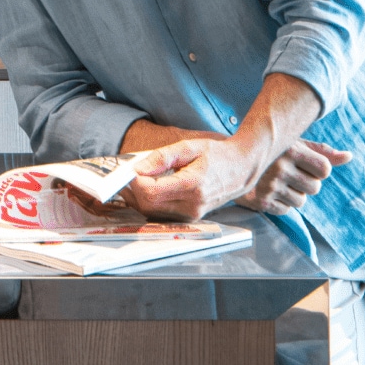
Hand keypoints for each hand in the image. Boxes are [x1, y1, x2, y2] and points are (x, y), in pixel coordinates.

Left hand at [121, 137, 262, 220]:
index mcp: (192, 185)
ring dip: (137, 198)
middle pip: (149, 204)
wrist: (241, 168)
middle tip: (123, 175)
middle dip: (131, 190)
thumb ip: (162, 157)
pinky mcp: (192, 217)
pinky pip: (162, 214)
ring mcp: (193, 214)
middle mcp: (193, 205)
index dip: (134, 183)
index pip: (151, 191)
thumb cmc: (216, 155)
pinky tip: (145, 189)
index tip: (125, 171)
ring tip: (131, 181)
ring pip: (153, 212)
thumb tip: (137, 168)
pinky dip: (149, 203)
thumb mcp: (188, 147)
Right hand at [235, 139, 352, 215]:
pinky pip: (286, 211)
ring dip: (292, 195)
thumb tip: (349, 157)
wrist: (233, 162)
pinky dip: (280, 204)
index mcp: (291, 150)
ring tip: (277, 183)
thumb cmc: (272, 154)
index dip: (317, 170)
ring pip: (302, 202)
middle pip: (315, 188)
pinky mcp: (262, 201)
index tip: (302, 164)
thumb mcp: (295, 146)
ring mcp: (270, 185)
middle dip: (305, 184)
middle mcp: (280, 167)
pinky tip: (269, 192)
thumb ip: (322, 153)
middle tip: (287, 174)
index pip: (325, 169)